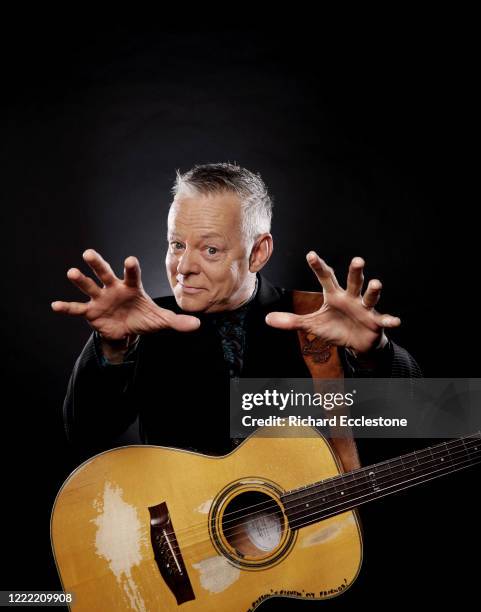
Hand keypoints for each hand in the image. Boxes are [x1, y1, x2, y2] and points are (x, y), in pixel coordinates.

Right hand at [51, 249, 199, 340]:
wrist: (127, 331)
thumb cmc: (143, 318)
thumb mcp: (161, 320)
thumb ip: (177, 321)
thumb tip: (198, 324)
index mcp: (131, 287)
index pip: (132, 275)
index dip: (131, 268)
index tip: (130, 260)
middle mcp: (114, 288)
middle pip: (105, 273)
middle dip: (98, 264)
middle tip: (89, 253)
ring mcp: (100, 299)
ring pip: (89, 286)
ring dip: (80, 280)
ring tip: (71, 272)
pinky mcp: (90, 312)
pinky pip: (77, 309)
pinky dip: (66, 308)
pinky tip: (55, 305)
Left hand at [265, 252, 399, 354]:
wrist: (357, 343)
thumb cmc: (335, 328)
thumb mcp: (312, 325)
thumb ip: (292, 321)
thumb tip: (267, 319)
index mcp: (335, 296)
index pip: (326, 278)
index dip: (318, 267)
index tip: (310, 254)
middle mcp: (351, 298)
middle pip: (352, 282)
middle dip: (355, 272)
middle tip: (357, 260)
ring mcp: (365, 309)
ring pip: (369, 297)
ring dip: (373, 291)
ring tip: (376, 283)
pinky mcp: (376, 322)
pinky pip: (383, 320)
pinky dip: (389, 320)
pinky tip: (395, 321)